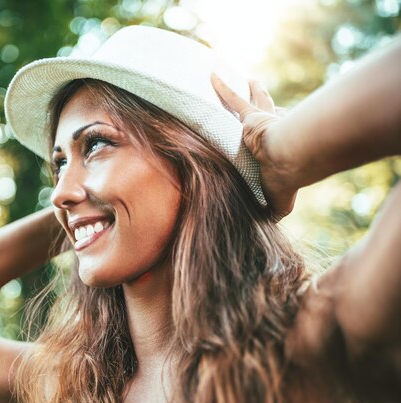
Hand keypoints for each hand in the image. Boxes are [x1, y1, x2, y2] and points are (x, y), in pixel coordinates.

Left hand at [211, 74, 297, 218]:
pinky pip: (233, 100)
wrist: (290, 161)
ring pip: (256, 102)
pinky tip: (211, 74)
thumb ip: (272, 214)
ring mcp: (263, 123)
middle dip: (270, 105)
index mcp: (279, 152)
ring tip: (249, 79)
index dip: (276, 135)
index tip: (274, 131)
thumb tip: (268, 227)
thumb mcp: (279, 205)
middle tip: (264, 96)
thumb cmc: (286, 182)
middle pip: (272, 114)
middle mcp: (275, 132)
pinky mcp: (250, 118)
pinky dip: (222, 87)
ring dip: (253, 91)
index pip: (277, 140)